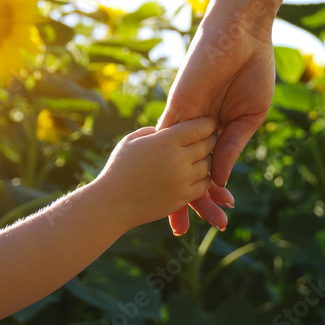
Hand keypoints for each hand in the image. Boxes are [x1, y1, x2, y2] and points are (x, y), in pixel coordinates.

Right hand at [94, 117, 217, 229]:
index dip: (207, 123)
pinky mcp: (183, 197)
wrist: (112, 203)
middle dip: (211, 139)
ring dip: (209, 159)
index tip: (210, 121)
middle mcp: (178, 159)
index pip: (197, 127)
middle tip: (213, 136)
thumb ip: (153, 131)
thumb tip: (169, 128)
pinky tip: (199, 173)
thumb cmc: (118, 169)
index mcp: (165, 141)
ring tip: (206, 154)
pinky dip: (205, 178)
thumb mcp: (132, 141)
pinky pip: (205, 185)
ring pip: (209, 165)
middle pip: (207, 145)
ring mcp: (182, 180)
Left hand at [158, 8, 275, 234]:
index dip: (210, 195)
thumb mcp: (249, 117)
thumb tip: (219, 181)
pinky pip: (169, 142)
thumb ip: (232, 148)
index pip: (209, 169)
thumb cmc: (253, 68)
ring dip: (178, 195)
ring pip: (176, 165)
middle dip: (191, 205)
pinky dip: (171, 167)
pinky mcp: (177, 107)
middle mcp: (194, 128)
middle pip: (188, 173)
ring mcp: (183, 119)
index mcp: (215, 129)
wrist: (244, 33)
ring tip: (177, 225)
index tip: (217, 218)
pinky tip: (171, 190)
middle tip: (190, 234)